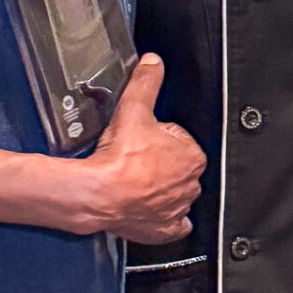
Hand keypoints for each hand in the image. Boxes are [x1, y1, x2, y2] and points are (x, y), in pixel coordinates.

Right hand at [81, 55, 204, 243]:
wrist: (100, 194)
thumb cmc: (120, 159)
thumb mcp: (134, 109)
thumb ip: (146, 83)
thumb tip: (153, 63)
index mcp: (192, 156)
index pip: (180, 141)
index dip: (159, 137)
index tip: (143, 138)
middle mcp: (191, 185)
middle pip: (176, 168)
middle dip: (160, 162)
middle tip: (136, 159)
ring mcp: (178, 209)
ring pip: (174, 195)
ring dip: (159, 189)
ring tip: (136, 181)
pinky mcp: (164, 229)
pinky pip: (171, 224)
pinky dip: (163, 219)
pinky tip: (150, 210)